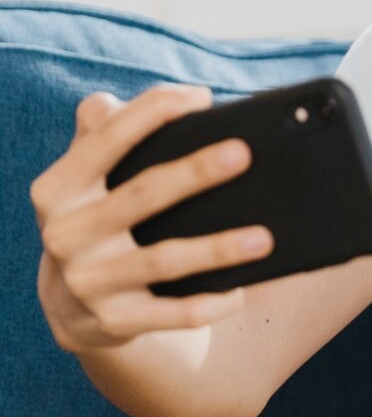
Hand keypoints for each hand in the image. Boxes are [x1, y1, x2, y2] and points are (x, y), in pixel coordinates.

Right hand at [32, 84, 273, 352]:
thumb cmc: (99, 212)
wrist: (71, 302)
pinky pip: (173, 313)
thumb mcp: (88, 174)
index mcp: (61, 187)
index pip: (107, 138)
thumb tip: (178, 95)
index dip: (153, 111)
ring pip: (164, 260)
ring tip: (265, 237)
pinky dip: (210, 302)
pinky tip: (242, 290)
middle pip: (142, 195)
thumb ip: (110, 128)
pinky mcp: (114, 320)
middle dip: (193, 173)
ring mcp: (88, 281)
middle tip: (244, 153)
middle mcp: (66, 233)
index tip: (202, 96)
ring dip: (218, 249)